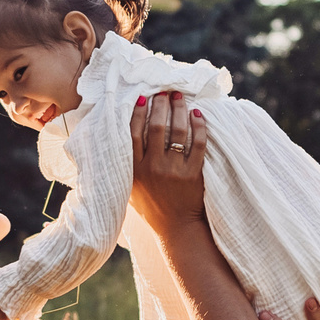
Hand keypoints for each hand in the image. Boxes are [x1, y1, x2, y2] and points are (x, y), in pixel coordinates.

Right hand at [128, 91, 207, 231]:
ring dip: (178, 110)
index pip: (133, 133)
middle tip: (164, 92)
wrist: (176, 227)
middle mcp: (153, 167)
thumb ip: (127, 165)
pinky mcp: (193, 173)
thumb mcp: (132, 188)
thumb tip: (121, 138)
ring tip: (180, 97)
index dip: (138, 112)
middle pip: (155, 127)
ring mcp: (174, 170)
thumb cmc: (151, 207)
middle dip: (160, 105)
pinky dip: (198, 126)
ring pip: (177, 131)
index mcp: (135, 170)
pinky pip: (198, 143)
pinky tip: (197, 115)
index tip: (143, 97)